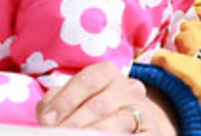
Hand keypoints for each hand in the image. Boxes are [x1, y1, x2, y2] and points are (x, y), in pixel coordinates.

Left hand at [35, 61, 175, 134]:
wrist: (133, 123)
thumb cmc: (90, 108)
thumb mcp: (71, 100)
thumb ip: (54, 104)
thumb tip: (47, 120)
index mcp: (107, 72)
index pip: (86, 81)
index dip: (65, 101)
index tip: (48, 121)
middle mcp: (129, 87)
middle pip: (99, 105)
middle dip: (75, 123)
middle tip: (59, 135)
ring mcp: (144, 110)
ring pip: (118, 122)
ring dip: (94, 134)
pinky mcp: (153, 132)